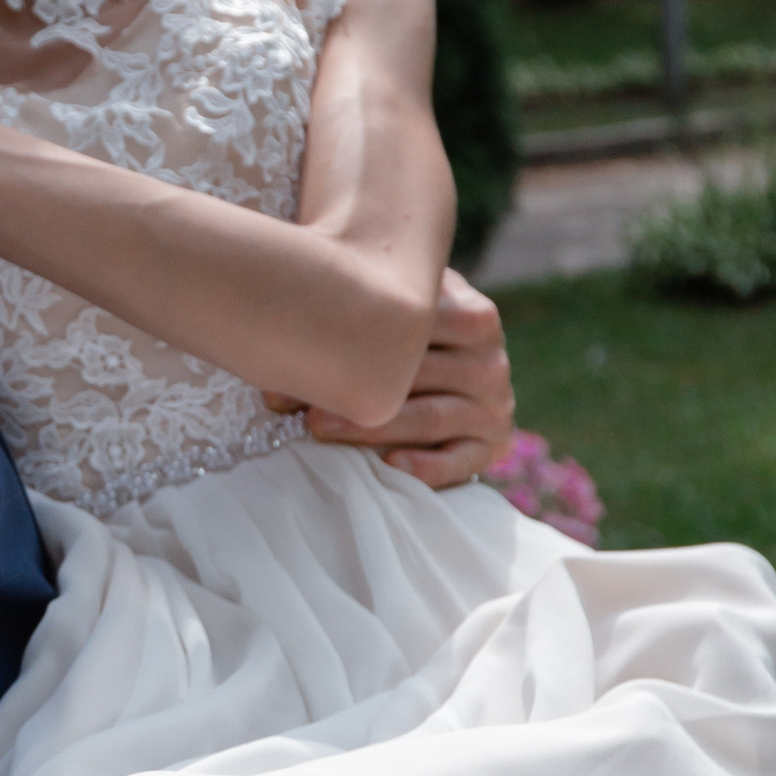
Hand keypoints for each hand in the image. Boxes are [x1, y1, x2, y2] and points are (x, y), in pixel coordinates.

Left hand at [284, 270, 514, 485]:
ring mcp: (496, 405)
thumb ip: (353, 310)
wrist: (450, 371)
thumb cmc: (399, 333)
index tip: (301, 348)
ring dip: (372, 427)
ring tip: (319, 428)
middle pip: (419, 374)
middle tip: (299, 396)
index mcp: (474, 315)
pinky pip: (459, 461)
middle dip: (356, 385)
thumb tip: (279, 349)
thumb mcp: (389, 308)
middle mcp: (491, 360)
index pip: (419, 324)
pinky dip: (425, 467)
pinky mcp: (493, 446)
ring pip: (429, 417)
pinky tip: (389, 467)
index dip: (357, 332)